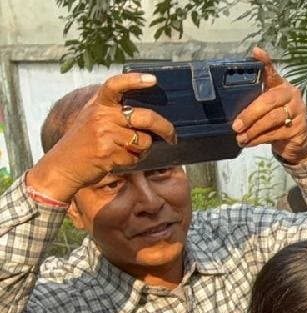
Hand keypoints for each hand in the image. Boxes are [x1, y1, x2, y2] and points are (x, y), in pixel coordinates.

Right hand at [25, 73, 177, 202]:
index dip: (134, 80)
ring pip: (144, 141)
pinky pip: (135, 157)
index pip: (116, 85)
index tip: (153, 80)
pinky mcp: (109, 153)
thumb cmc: (83, 142)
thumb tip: (148, 113)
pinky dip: (133, 160)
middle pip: (145, 117)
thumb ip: (113, 111)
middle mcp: (102, 116)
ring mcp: (105, 134)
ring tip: (128, 150)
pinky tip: (118, 159)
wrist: (62, 166)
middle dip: (165, 128)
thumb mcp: (92, 118)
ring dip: (143, 149)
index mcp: (98, 104)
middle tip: (171, 136)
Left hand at [232, 47, 306, 164]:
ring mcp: (298, 111)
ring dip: (253, 129)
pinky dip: (260, 138)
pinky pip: (276, 133)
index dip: (265, 62)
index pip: (272, 72)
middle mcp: (291, 95)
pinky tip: (250, 142)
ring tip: (240, 137)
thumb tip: (228, 105)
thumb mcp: (265, 108)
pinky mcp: (299, 128)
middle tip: (236, 125)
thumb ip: (253, 101)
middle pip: (269, 100)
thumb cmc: (275, 120)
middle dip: (250, 113)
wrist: (297, 142)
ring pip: (272, 118)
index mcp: (280, 85)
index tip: (256, 51)